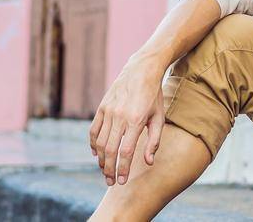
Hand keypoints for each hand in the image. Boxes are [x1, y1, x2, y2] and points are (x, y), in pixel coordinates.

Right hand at [89, 60, 166, 185]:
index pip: (126, 152)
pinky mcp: (102, 107)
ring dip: (101, 160)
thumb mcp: (159, 118)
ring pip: (99, 142)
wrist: (141, 70)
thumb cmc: (153, 96)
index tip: (122, 181)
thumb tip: (148, 162)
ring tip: (105, 171)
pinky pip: (94, 130)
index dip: (123, 169)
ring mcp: (108, 111)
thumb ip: (154, 141)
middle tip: (111, 182)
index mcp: (136, 121)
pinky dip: (93, 144)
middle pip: (110, 150)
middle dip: (109, 169)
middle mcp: (120, 117)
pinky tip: (96, 154)